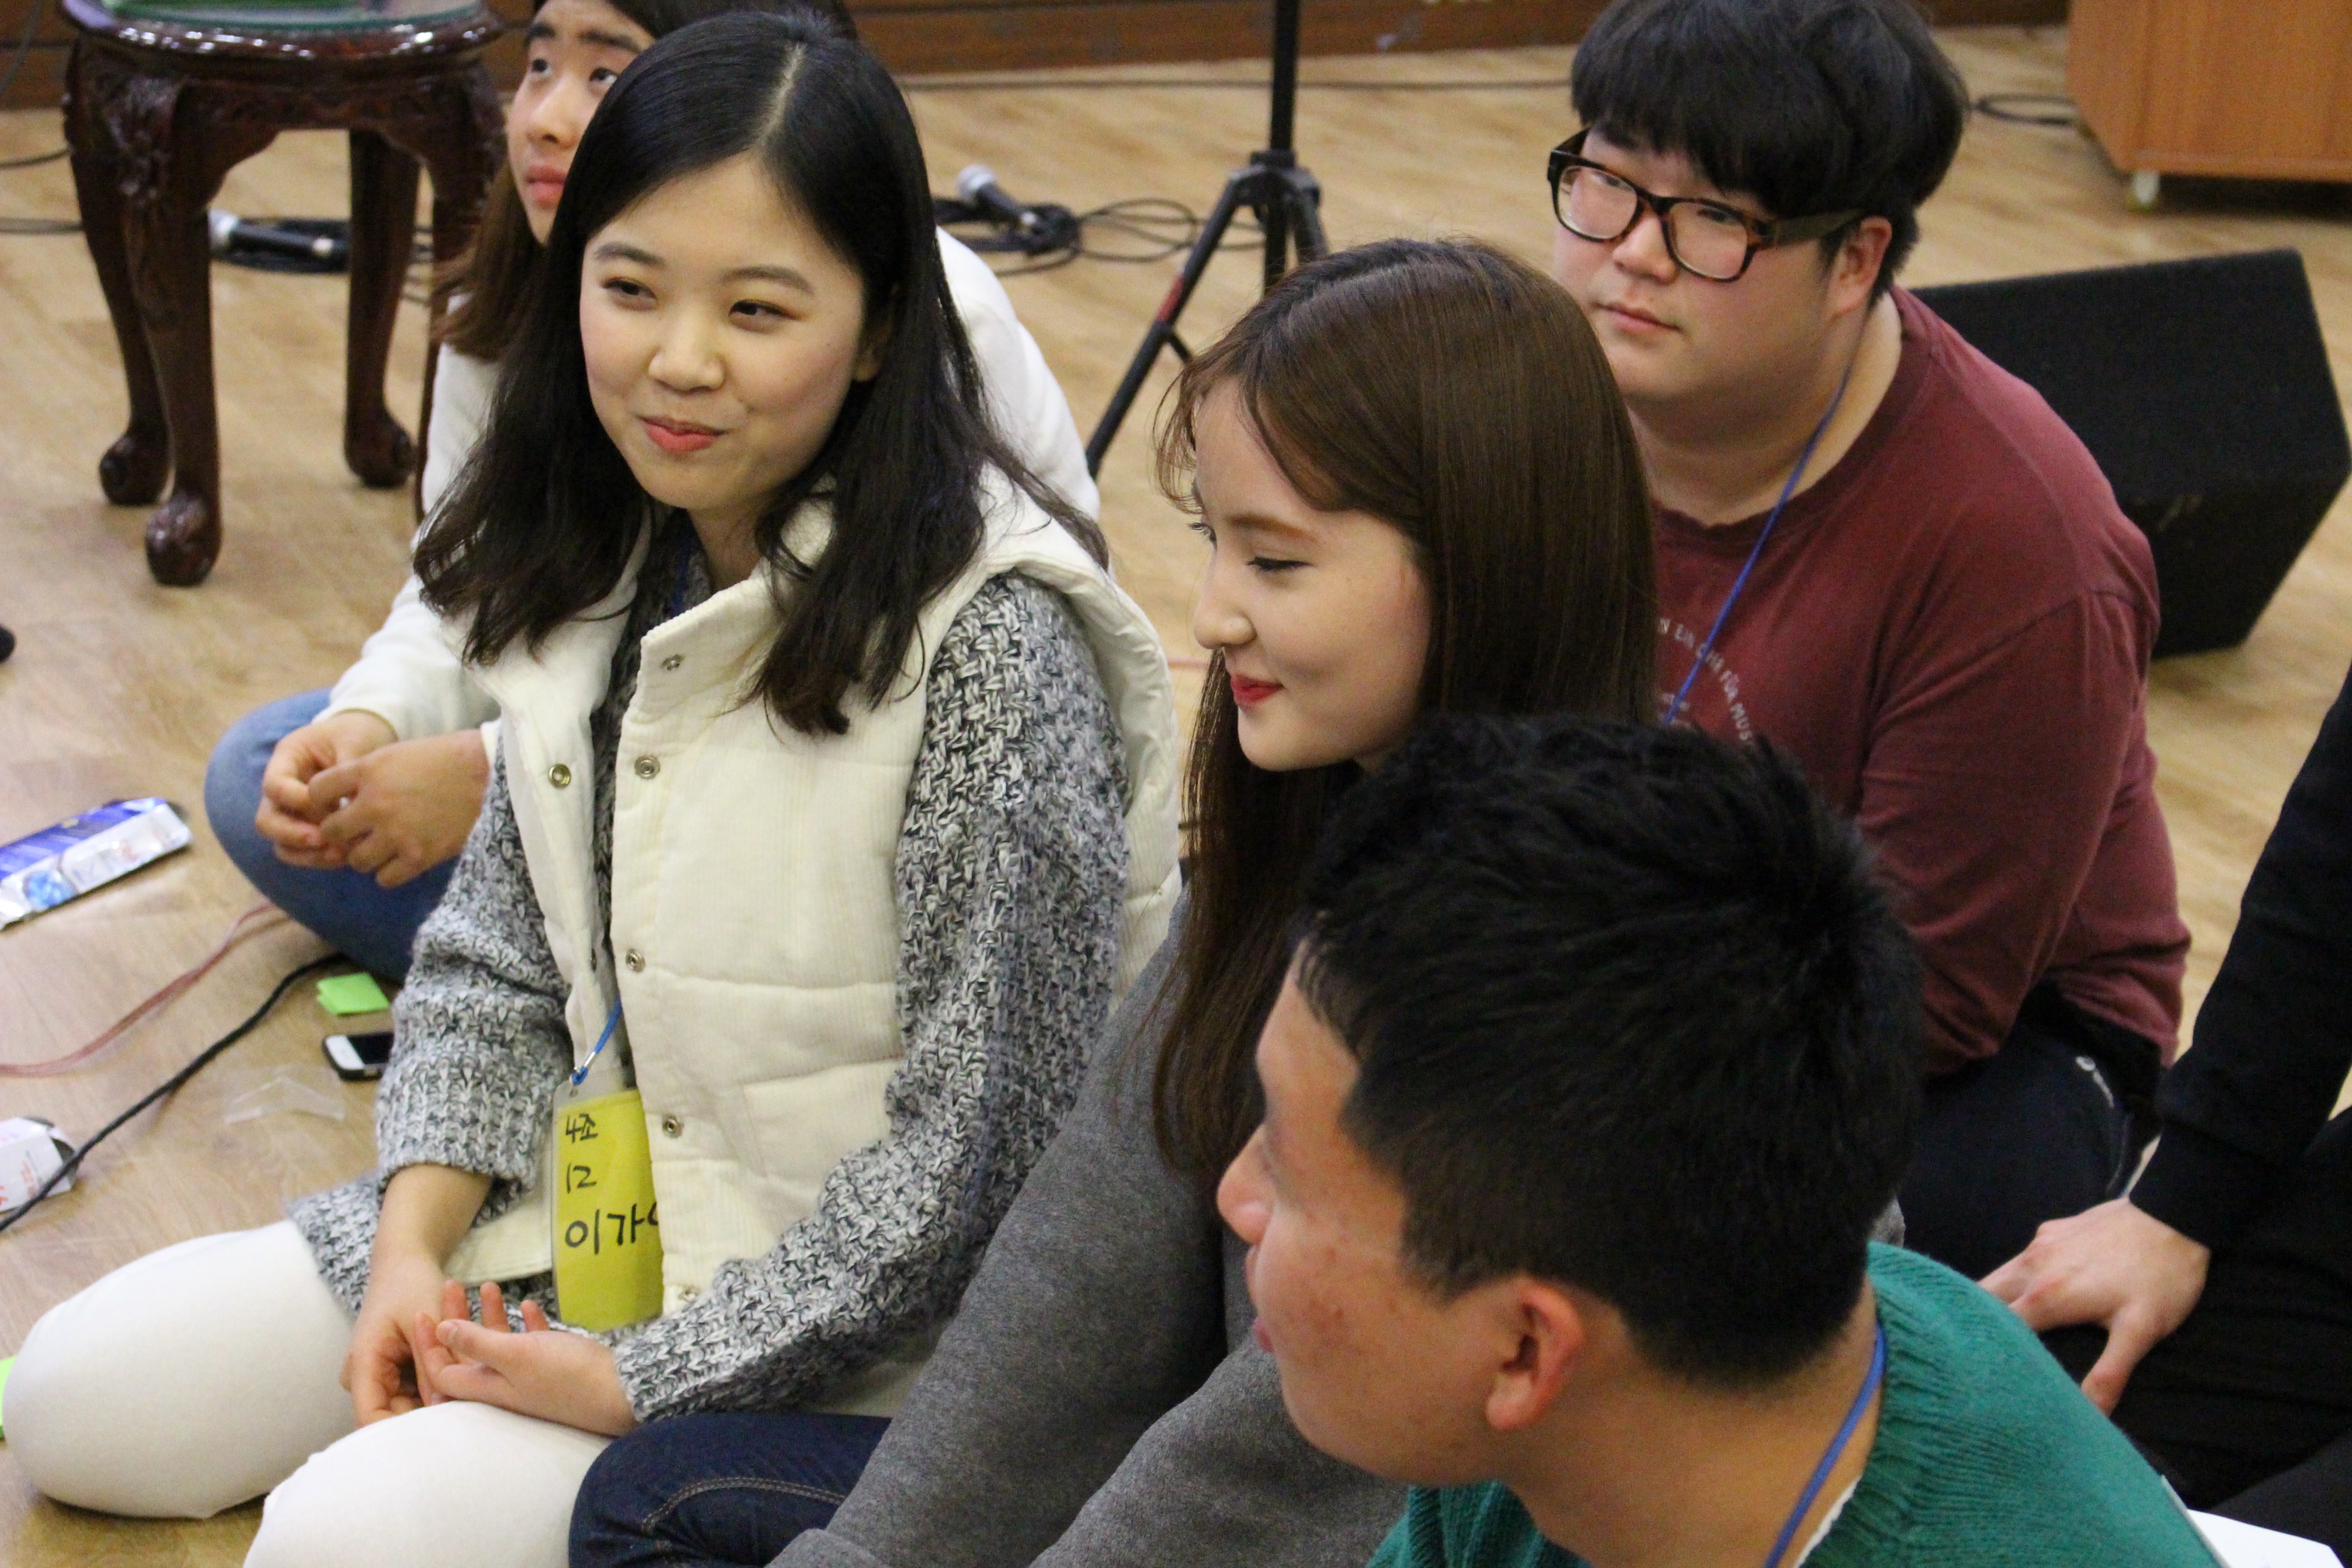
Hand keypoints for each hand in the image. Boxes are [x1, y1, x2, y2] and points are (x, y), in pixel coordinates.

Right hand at [258, 711, 397, 865]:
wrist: (369, 737)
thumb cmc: (359, 734)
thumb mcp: (355, 742)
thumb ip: (346, 770)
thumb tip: (348, 808)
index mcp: (287, 758)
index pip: (274, 785)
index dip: (293, 798)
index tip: (325, 804)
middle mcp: (283, 788)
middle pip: (267, 820)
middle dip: (292, 833)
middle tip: (323, 838)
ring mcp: (293, 811)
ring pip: (281, 843)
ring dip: (306, 853)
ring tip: (339, 854)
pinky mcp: (309, 828)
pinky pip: (302, 851)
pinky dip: (319, 858)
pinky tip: (344, 857)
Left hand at [309, 729, 490, 887]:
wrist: (492, 774)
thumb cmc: (447, 759)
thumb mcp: (398, 754)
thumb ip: (366, 775)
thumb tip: (342, 800)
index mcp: (368, 771)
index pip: (317, 791)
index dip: (321, 800)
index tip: (335, 803)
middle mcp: (376, 803)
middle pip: (331, 831)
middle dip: (341, 834)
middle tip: (356, 832)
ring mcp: (397, 833)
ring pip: (356, 860)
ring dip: (365, 855)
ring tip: (382, 847)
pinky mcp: (419, 856)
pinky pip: (384, 878)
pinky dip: (389, 872)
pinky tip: (401, 858)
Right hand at [342, 1245, 451, 1424]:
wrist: (405, 1262)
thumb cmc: (412, 1283)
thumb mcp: (425, 1321)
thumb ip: (430, 1367)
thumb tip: (441, 1411)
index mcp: (363, 1364)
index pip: (372, 1418)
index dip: (401, 1435)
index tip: (438, 1440)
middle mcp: (363, 1376)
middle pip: (393, 1415)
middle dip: (428, 1418)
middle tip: (468, 1415)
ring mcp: (377, 1375)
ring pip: (408, 1405)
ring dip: (436, 1400)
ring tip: (470, 1391)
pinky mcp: (391, 1372)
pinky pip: (415, 1390)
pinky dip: (436, 1386)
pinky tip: (463, 1379)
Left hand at [417, 1280, 638, 1436]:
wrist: (620, 1390)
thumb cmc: (565, 1375)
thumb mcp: (515, 1354)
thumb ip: (476, 1341)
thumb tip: (440, 1330)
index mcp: (487, 1388)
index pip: (442, 1371)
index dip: (428, 1344)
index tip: (422, 1311)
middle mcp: (503, 1385)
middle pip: (469, 1352)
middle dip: (458, 1318)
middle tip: (453, 1285)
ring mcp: (529, 1377)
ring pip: (500, 1344)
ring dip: (493, 1315)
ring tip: (492, 1285)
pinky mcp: (554, 1369)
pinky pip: (531, 1344)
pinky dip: (526, 1324)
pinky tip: (529, 1305)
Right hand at [1982, 1197, 2210, 1412]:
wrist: (2174, 1215)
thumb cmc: (2160, 1277)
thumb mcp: (2141, 1331)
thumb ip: (2109, 1374)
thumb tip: (2089, 1416)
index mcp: (2046, 1296)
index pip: (1996, 1327)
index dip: (1984, 1349)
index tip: (1976, 1370)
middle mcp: (2032, 1266)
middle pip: (1983, 1296)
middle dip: (1975, 1320)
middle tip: (1975, 1348)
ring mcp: (2039, 1243)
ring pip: (2000, 1274)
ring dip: (1994, 1298)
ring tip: (1997, 1325)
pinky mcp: (2052, 1229)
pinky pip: (2024, 1257)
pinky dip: (2020, 1277)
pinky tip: (2040, 1289)